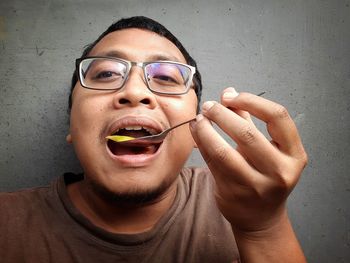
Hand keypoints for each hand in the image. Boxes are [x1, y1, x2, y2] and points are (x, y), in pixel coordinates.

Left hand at [190, 88, 307, 232]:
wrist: (261, 217)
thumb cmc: (265, 176)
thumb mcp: (267, 148)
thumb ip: (249, 119)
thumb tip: (229, 92)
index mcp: (294, 154)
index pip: (277, 116)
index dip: (251, 100)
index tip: (230, 97)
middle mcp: (279, 171)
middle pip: (247, 134)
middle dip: (221, 114)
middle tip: (208, 106)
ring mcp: (255, 185)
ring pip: (223, 151)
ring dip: (205, 130)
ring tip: (198, 119)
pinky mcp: (232, 193)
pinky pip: (211, 163)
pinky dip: (201, 144)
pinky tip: (196, 133)